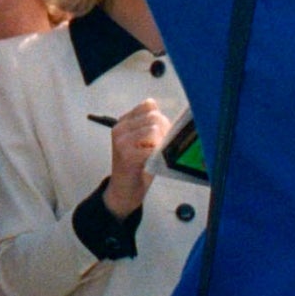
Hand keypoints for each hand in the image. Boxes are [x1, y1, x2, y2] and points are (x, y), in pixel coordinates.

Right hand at [105, 98, 167, 217]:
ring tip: (154, 154)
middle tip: (159, 147)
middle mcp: (120, 128)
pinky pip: (152, 148)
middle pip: (154, 117)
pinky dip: (157, 155)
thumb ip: (153, 126)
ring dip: (160, 143)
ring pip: (154, 130)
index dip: (161, 118)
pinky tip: (151, 162)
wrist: (124, 190)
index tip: (160, 134)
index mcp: (124, 121)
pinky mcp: (127, 155)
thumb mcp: (143, 140)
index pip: (149, 105)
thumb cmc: (138, 165)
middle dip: (164, 131)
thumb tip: (174, 120)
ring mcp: (121, 141)